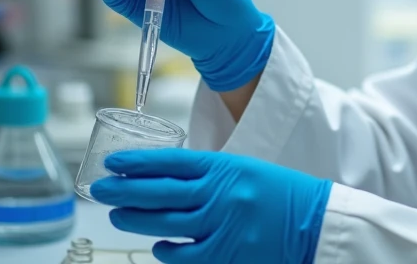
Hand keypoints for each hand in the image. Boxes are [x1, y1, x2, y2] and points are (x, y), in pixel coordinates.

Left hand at [90, 149, 331, 263]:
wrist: (317, 224)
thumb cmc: (282, 195)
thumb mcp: (247, 171)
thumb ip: (211, 175)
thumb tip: (166, 180)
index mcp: (227, 167)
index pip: (172, 163)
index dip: (138, 163)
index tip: (114, 163)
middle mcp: (221, 194)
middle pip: (160, 192)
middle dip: (124, 190)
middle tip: (100, 189)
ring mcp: (222, 225)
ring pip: (165, 223)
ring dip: (136, 219)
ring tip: (117, 214)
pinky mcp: (227, 254)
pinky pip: (185, 255)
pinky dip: (167, 251)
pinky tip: (157, 246)